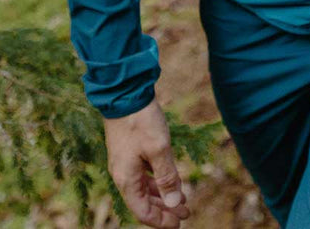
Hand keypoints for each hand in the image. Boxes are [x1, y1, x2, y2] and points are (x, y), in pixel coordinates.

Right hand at [105, 101, 190, 227]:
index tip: (180, 222)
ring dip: (162, 196)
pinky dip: (157, 181)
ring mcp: (125, 163)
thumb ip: (167, 178)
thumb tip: (174, 204)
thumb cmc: (141, 121)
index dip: (161, 221)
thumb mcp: (159, 150)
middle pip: (143, 203)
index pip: (143, 213)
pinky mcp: (129, 152)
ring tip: (182, 198)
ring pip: (144, 189)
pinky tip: (170, 179)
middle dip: (165, 210)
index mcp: (126, 180)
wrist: (124, 94)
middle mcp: (123, 175)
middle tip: (186, 212)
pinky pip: (143, 176)